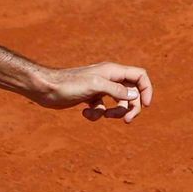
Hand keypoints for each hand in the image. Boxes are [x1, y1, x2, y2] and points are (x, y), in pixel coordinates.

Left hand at [36, 63, 152, 122]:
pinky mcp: (89, 98)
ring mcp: (99, 89)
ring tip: (103, 115)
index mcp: (113, 71)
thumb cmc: (69, 85)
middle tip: (127, 120)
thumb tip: (134, 96)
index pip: (139, 76)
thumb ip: (116, 90)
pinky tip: (84, 113)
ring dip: (114, 113)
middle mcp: (108, 79)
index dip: (147, 89)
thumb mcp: (95, 86)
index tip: (146, 105)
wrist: (45, 89)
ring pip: (118, 103)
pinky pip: (101, 109)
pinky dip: (96, 115)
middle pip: (131, 93)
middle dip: (131, 108)